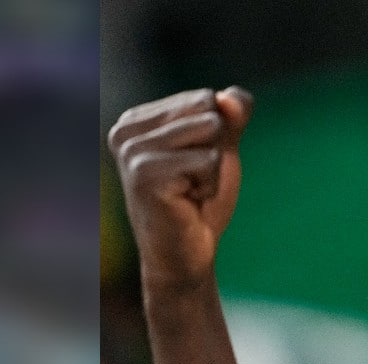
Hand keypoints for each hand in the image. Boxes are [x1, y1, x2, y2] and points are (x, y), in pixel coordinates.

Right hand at [108, 87, 252, 289]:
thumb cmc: (201, 201)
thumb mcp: (221, 150)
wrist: (188, 254)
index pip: (206, 99)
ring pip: (210, 133)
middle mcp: (125, 130)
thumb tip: (230, 97)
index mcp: (137, 119)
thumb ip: (232, 117)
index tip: (194, 166)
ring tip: (190, 190)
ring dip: (213, 169)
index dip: (217, 136)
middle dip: (215, 150)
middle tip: (194, 181)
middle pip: (209, 112)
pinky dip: (210, 184)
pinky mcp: (145, 174)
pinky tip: (188, 201)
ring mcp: (131, 151)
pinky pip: (208, 161)